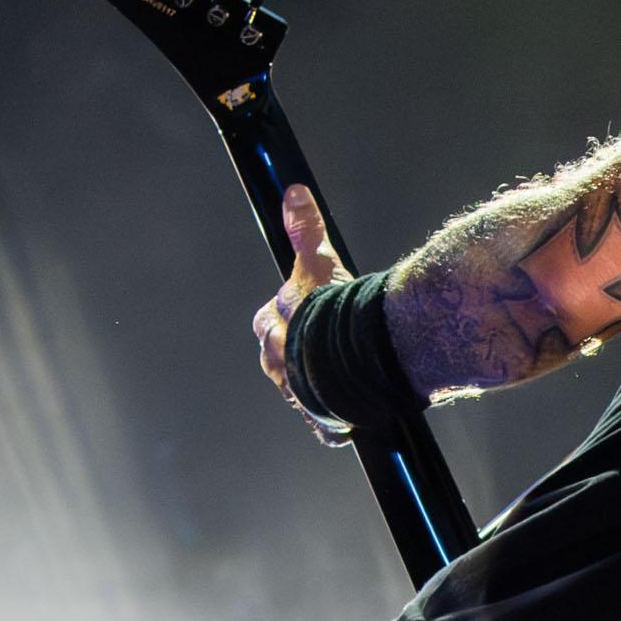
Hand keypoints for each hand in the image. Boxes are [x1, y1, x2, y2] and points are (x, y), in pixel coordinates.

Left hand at [249, 185, 356, 447]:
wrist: (354, 353)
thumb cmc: (334, 308)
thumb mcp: (319, 261)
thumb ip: (306, 229)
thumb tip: (294, 193)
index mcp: (271, 329)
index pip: (266, 322)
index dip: (284, 317)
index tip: (303, 314)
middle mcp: (278, 363)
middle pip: (277, 359)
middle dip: (295, 354)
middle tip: (320, 348)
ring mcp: (297, 393)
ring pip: (298, 392)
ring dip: (313, 386)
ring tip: (338, 381)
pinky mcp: (321, 419)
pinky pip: (323, 427)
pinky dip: (332, 425)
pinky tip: (345, 422)